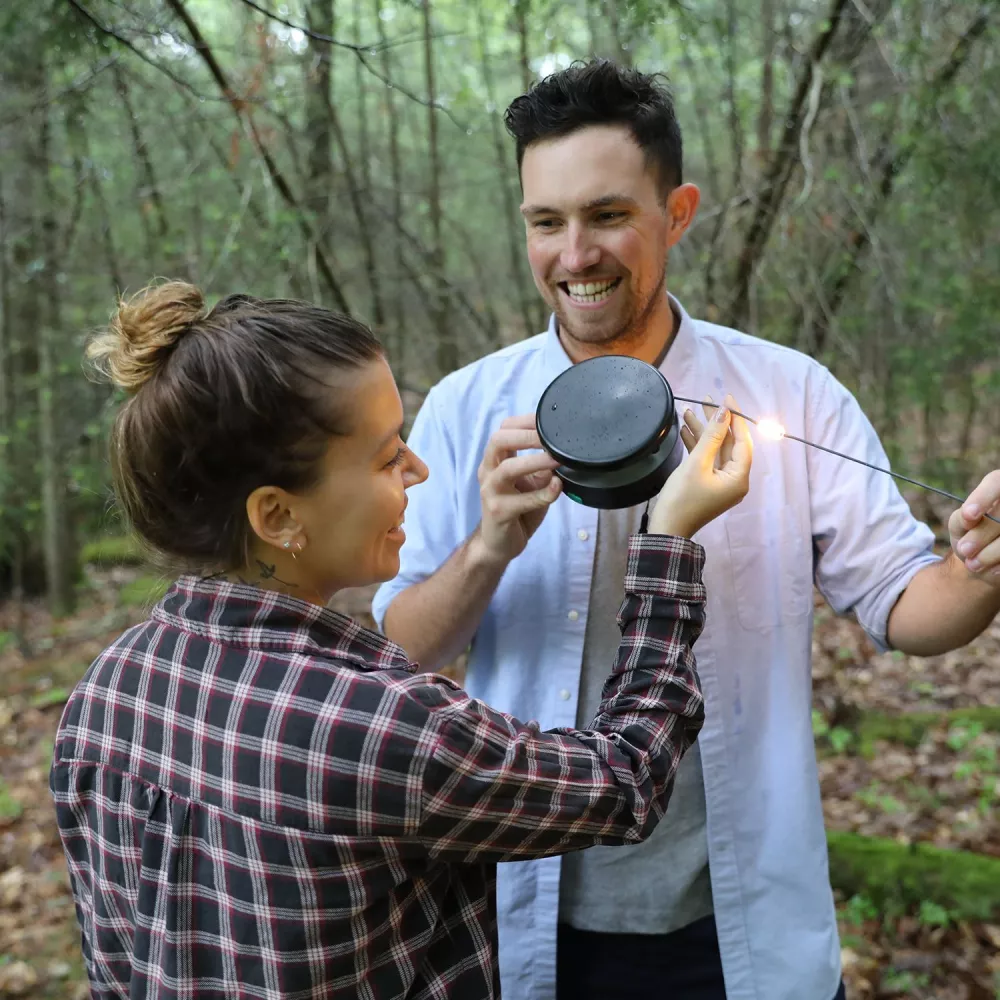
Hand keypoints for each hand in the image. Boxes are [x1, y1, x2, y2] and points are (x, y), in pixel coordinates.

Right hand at [474, 415, 561, 565]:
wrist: (499, 544)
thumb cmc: (518, 510)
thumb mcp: (533, 483)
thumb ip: (544, 467)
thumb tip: (566, 452)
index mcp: (496, 460)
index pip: (504, 429)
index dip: (526, 421)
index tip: (549, 420)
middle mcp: (489, 471)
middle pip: (498, 440)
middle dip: (526, 435)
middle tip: (551, 437)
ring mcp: (490, 491)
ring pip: (507, 468)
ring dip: (534, 461)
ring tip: (556, 459)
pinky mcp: (499, 512)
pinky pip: (523, 500)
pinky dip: (543, 493)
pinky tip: (558, 488)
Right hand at [648, 393, 751, 537]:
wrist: (666, 529)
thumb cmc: (682, 498)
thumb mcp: (696, 464)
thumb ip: (711, 436)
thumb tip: (724, 413)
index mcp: (739, 477)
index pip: (742, 441)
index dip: (735, 418)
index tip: (726, 398)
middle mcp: (735, 479)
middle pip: (728, 444)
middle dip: (716, 422)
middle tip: (706, 400)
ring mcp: (721, 482)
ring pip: (715, 449)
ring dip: (703, 432)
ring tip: (688, 411)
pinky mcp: (708, 483)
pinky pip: (707, 459)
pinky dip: (697, 445)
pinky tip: (685, 429)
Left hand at [948, 470, 999, 583]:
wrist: (987, 563)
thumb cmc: (971, 537)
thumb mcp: (960, 527)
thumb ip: (961, 519)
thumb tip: (969, 517)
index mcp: (998, 487)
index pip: (996, 482)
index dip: (983, 497)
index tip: (969, 515)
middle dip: (983, 534)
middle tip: (964, 550)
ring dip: (991, 553)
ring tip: (973, 564)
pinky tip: (993, 570)